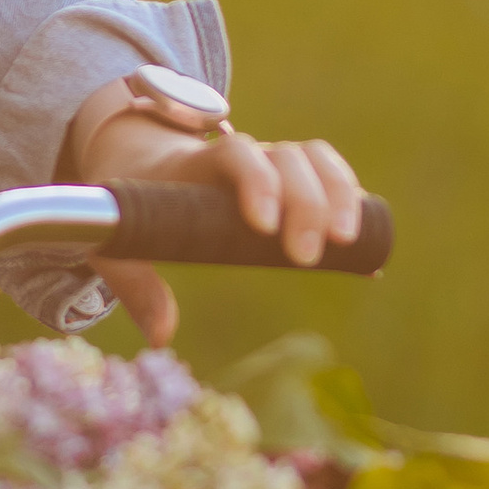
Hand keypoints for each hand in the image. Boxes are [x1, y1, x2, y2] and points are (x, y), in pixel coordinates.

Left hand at [62, 80, 363, 346]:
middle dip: (305, 202)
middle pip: (288, 156)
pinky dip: (354, 204)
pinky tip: (366, 252)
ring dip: (340, 196)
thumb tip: (162, 335)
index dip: (255, 181)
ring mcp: (273, 165)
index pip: (235, 153)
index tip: (262, 225)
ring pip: (317, 160)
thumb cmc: (136, 207)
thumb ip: (137, 286)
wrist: (142, 160)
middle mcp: (244, 156)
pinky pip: (332, 178)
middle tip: (305, 257)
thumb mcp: (122, 244)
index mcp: (198, 162)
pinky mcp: (294, 183)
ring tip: (347, 245)